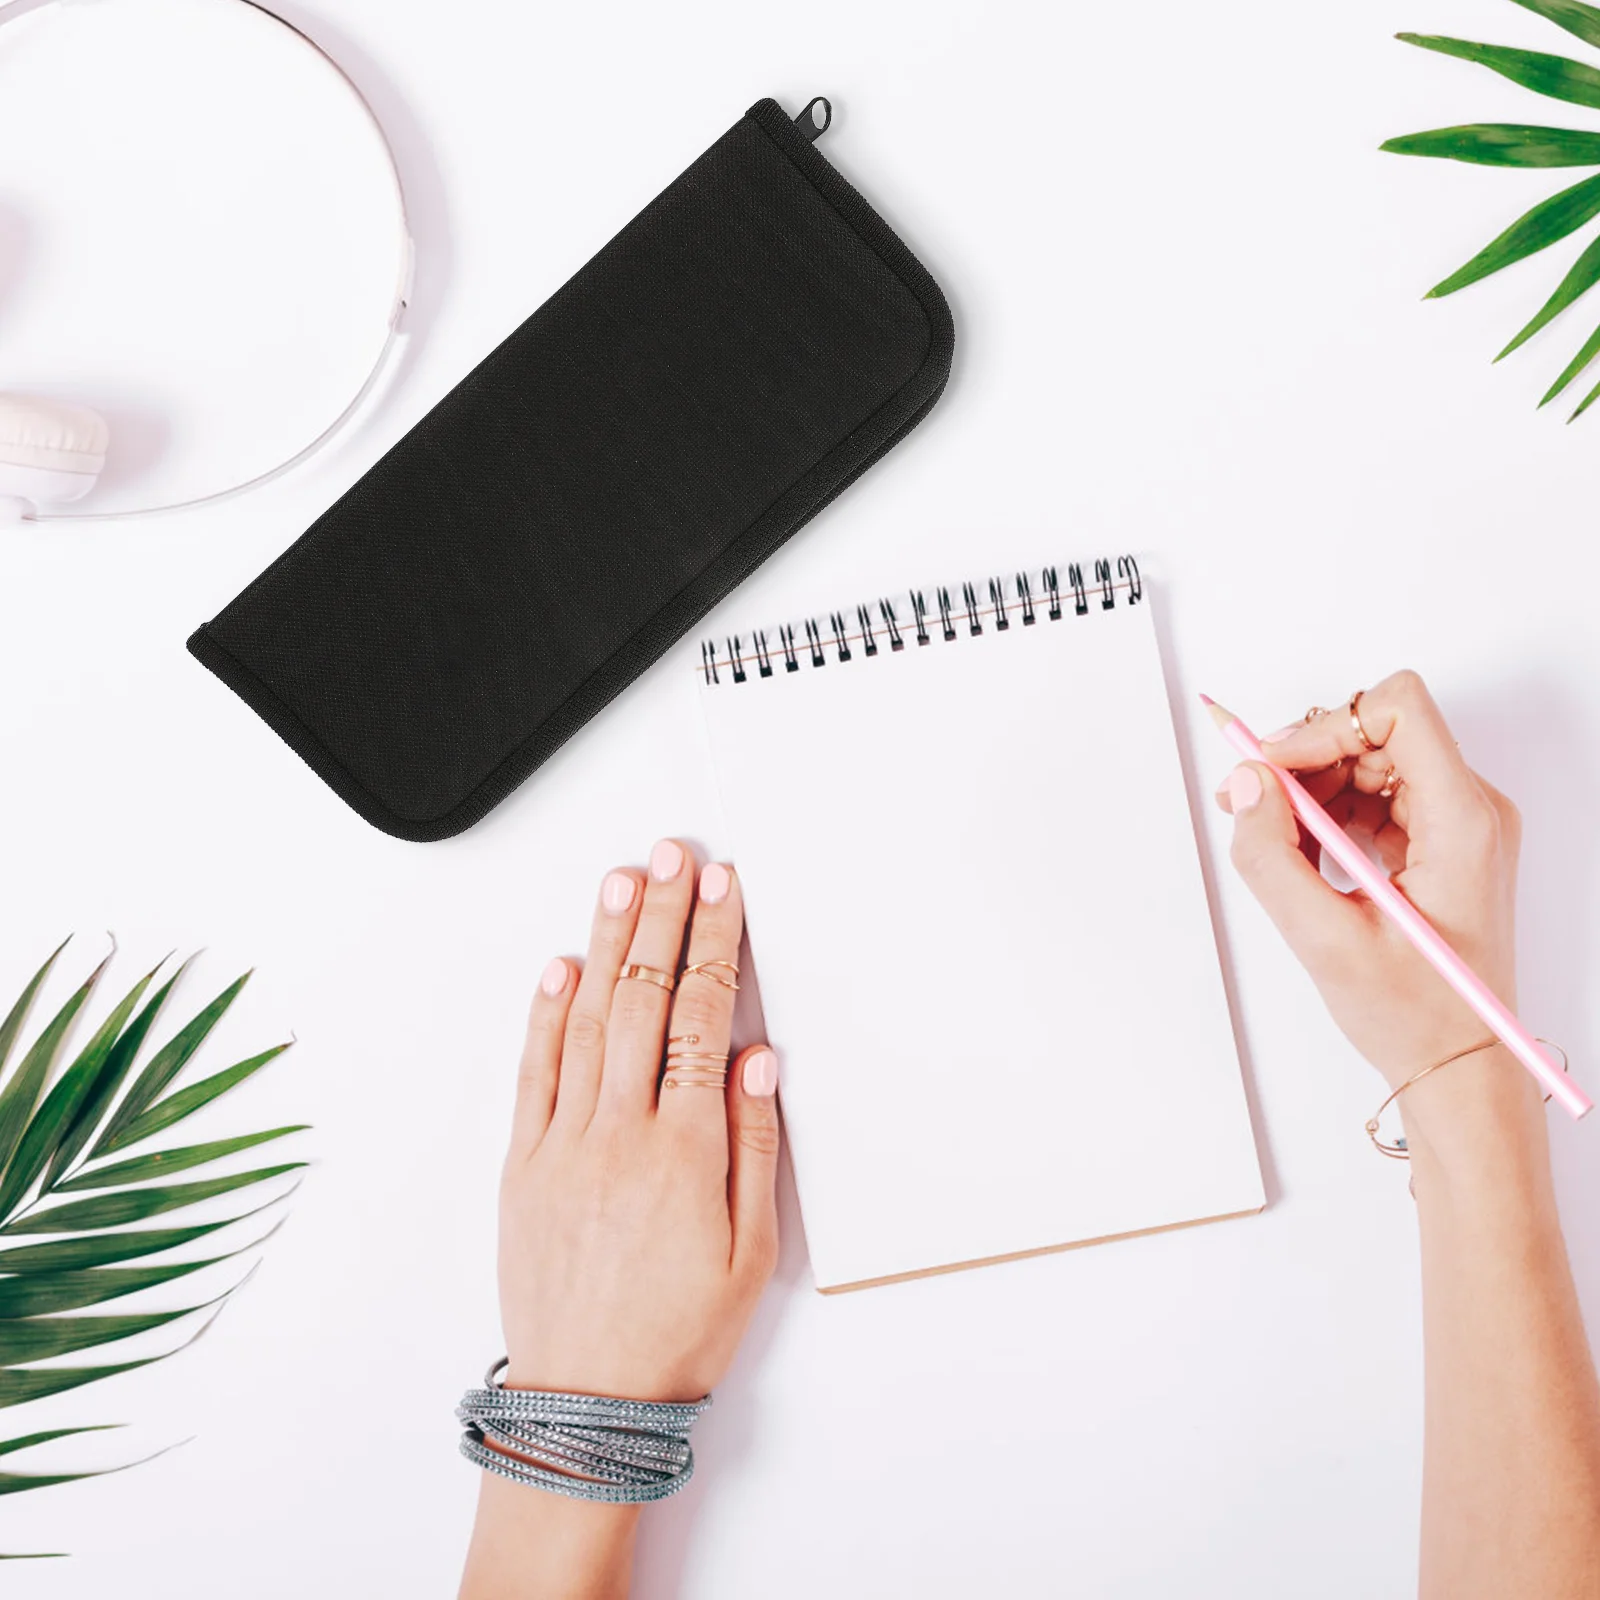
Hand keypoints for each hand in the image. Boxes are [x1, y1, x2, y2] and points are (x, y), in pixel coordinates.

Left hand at [499, 839, 779, 1402]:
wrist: (586, 1401)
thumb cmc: (678, 1330)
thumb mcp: (752, 1252)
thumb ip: (756, 1146)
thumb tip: (758, 1059)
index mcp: (685, 1149)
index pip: (700, 1017)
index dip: (713, 942)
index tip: (722, 890)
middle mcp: (619, 1132)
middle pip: (642, 998)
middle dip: (661, 916)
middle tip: (674, 855)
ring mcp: (563, 1144)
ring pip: (584, 1020)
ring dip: (604, 942)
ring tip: (621, 881)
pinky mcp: (521, 1163)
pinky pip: (532, 1072)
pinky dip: (544, 1013)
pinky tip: (559, 965)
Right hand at [1215, 670, 1544, 1155]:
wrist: (1459, 1066)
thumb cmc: (1416, 1015)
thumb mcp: (1325, 939)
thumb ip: (1272, 856)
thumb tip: (1244, 786)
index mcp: (1462, 821)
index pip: (1396, 711)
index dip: (1325, 728)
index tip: (1275, 770)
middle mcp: (1471, 810)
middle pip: (1376, 732)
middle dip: (1307, 760)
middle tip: (1255, 805)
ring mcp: (1458, 826)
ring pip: (1370, 761)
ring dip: (1313, 789)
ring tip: (1279, 843)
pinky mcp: (1439, 843)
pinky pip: (1374, 797)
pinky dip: (1328, 816)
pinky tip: (1307, 859)